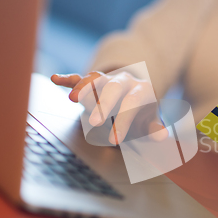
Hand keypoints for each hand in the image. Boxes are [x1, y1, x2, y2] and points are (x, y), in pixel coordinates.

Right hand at [51, 72, 167, 143]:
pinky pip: (79, 77)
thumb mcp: (149, 123)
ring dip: (84, 87)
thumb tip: (162, 135)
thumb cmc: (142, 115)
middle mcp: (124, 81)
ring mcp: (107, 79)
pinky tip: (56, 79)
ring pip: (95, 79)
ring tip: (72, 98)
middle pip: (113, 88)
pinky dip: (68, 78)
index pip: (132, 104)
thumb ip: (154, 129)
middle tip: (95, 122)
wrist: (136, 97)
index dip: (124, 121)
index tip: (115, 140)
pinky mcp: (93, 82)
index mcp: (142, 90)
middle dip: (103, 103)